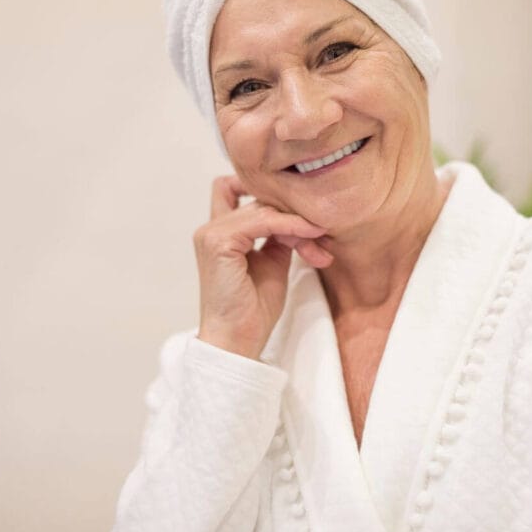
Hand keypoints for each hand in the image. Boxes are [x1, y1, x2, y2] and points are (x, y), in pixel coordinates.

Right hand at [193, 175, 332, 359]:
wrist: (238, 341)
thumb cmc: (253, 310)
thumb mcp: (272, 262)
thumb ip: (278, 236)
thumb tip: (298, 217)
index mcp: (219, 234)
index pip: (240, 189)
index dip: (273, 197)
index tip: (307, 219)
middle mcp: (210, 229)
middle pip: (259, 199)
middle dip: (293, 214)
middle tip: (320, 235)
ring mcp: (211, 233)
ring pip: (263, 208)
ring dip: (296, 222)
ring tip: (318, 240)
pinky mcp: (218, 242)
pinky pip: (262, 220)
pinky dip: (289, 225)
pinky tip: (309, 236)